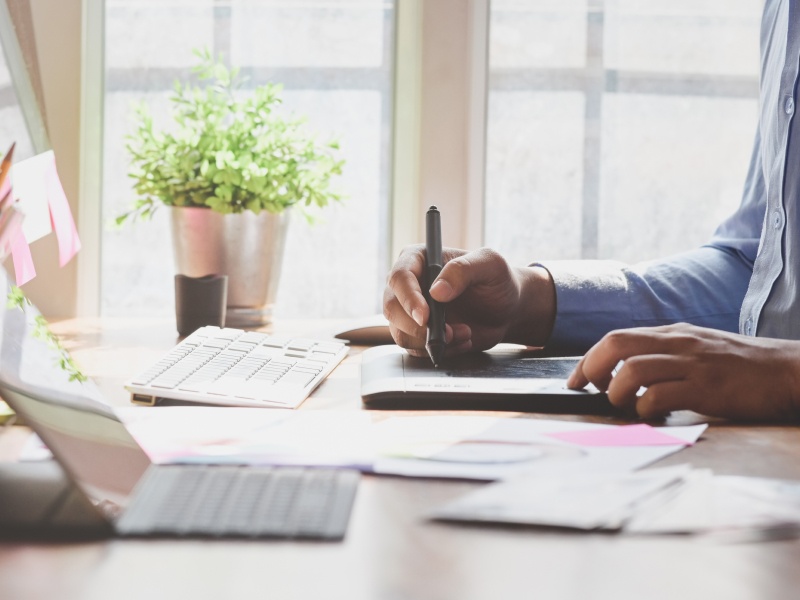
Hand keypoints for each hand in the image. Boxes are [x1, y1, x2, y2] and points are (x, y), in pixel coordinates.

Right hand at [382, 245, 555, 357]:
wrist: (506, 309)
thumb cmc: (498, 280)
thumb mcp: (490, 265)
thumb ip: (463, 270)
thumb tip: (436, 291)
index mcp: (419, 259)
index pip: (399, 277)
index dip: (408, 298)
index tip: (425, 317)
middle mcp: (408, 285)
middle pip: (391, 308)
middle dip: (417, 327)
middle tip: (448, 333)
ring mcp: (410, 311)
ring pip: (401, 333)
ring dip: (431, 341)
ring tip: (464, 333)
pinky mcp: (417, 333)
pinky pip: (415, 349)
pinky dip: (440, 351)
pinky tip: (462, 340)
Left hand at [567, 323, 799, 420]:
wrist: (788, 370)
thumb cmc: (741, 366)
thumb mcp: (697, 349)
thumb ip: (664, 356)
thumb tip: (625, 375)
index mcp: (673, 333)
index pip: (616, 337)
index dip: (588, 359)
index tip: (576, 380)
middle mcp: (678, 342)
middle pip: (615, 345)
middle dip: (591, 368)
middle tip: (589, 391)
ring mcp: (692, 363)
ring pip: (632, 370)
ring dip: (617, 392)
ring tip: (625, 406)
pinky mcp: (707, 387)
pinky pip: (660, 396)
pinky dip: (645, 409)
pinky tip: (652, 416)